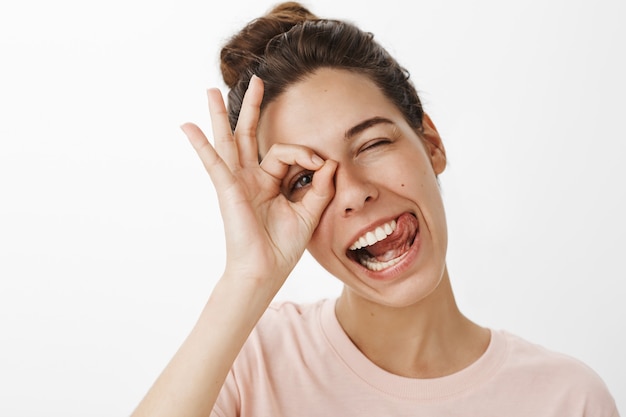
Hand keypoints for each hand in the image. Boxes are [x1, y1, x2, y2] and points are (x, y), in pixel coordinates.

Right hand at [181, 76, 335, 296]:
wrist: (266, 271)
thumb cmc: (283, 247)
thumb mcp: (309, 213)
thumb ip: (320, 188)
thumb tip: (330, 162)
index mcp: (269, 182)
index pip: (287, 153)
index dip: (306, 154)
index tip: (322, 166)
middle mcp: (251, 177)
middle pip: (249, 135)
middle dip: (253, 108)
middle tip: (257, 81)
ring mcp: (237, 182)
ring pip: (228, 141)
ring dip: (220, 115)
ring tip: (211, 90)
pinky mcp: (228, 190)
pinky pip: (214, 163)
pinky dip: (201, 145)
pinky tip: (188, 126)